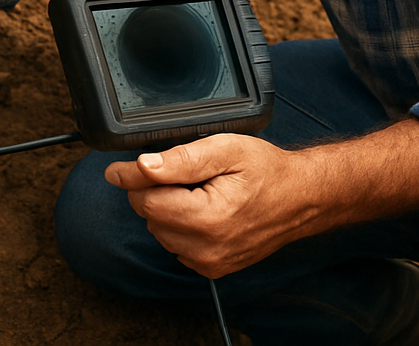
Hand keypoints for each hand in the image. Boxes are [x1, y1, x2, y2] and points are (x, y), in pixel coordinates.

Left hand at [105, 134, 306, 278]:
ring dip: (167, 208)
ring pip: (160, 231)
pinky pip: (175, 244)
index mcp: (208, 218)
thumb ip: (181, 159)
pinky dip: (180, 224)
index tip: (118, 167)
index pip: (146, 200)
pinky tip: (203, 207)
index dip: (133, 178)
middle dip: (154, 190)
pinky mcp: (212, 268)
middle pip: (150, 216)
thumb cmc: (266, 169)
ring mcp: (209, 263)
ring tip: (200, 189)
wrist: (300, 198)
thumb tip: (142, 166)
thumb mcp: (225, 149)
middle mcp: (206, 248)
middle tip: (185, 172)